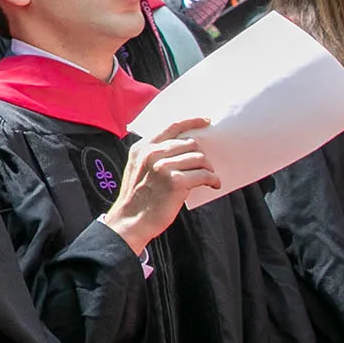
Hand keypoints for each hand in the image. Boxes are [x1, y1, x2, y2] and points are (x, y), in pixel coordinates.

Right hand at [97, 118, 217, 253]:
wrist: (130, 221)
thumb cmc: (138, 199)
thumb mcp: (138, 168)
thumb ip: (155, 155)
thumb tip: (187, 149)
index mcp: (142, 148)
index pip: (171, 127)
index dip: (192, 121)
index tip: (206, 121)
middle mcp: (151, 154)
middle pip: (190, 144)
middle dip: (201, 156)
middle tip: (204, 168)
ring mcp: (163, 166)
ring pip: (199, 158)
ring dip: (208, 169)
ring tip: (208, 178)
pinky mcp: (176, 181)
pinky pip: (204, 174)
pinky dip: (213, 180)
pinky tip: (213, 185)